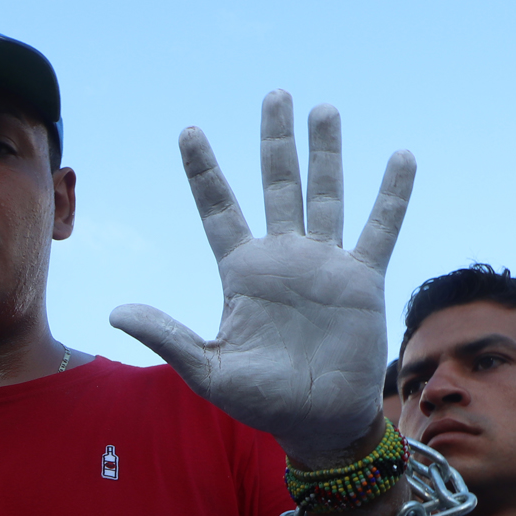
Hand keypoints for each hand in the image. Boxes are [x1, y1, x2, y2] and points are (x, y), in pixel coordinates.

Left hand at [111, 91, 413, 466]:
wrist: (315, 421)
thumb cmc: (259, 400)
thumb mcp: (205, 368)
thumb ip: (165, 335)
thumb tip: (115, 312)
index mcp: (241, 273)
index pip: (218, 209)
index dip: (204, 172)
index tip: (189, 132)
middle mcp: (282, 258)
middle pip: (276, 185)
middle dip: (274, 142)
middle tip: (273, 95)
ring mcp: (324, 264)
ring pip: (325, 194)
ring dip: (326, 152)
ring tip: (322, 108)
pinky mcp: (362, 279)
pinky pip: (379, 228)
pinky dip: (391, 194)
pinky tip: (400, 156)